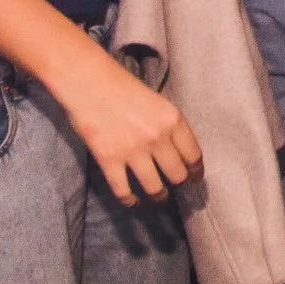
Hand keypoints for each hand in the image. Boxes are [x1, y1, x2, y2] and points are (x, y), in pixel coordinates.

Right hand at [62, 54, 202, 207]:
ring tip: (157, 198)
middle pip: (177, 175)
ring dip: (157, 196)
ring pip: (155, 188)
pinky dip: (129, 201)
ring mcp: (133, 150)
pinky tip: (132, 202)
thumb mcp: (157, 102)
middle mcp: (157, 137)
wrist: (88, 81)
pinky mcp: (109, 160)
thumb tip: (178, 153)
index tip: (194, 178)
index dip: (195, 172)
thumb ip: (169, 126)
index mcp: (173, 120)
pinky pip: (124, 191)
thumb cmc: (122, 87)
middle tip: (174, 188)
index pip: (194, 156)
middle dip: (178, 185)